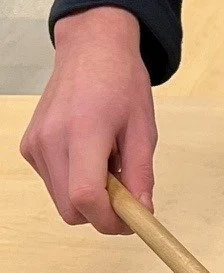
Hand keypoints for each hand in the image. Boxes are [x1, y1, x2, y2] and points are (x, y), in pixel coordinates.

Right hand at [21, 8, 156, 233]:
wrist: (91, 50)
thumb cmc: (122, 82)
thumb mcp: (143, 128)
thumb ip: (141, 172)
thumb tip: (143, 210)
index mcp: (84, 132)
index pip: (86, 196)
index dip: (109, 219)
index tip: (133, 222)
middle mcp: (51, 141)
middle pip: (70, 208)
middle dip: (101, 213)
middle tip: (128, 195)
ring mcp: (35, 145)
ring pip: (61, 199)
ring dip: (88, 196)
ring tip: (110, 163)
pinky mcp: (29, 146)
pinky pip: (53, 182)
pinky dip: (75, 181)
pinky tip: (92, 155)